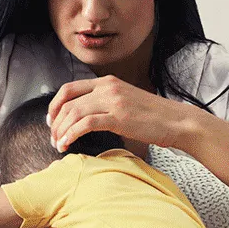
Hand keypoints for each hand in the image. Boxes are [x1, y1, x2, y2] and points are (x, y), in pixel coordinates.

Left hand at [46, 75, 201, 152]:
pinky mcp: (119, 117)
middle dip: (55, 122)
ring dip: (61, 131)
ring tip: (59, 145)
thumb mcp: (125, 101)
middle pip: (67, 101)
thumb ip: (105, 103)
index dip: (55, 105)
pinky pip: (86, 124)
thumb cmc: (153, 117)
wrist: (177, 121)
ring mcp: (113, 101)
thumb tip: (84, 116)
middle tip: (53, 138)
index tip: (51, 121)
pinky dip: (72, 135)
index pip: (69, 88)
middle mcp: (108, 87)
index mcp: (107, 82)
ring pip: (73, 112)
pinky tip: (68, 144)